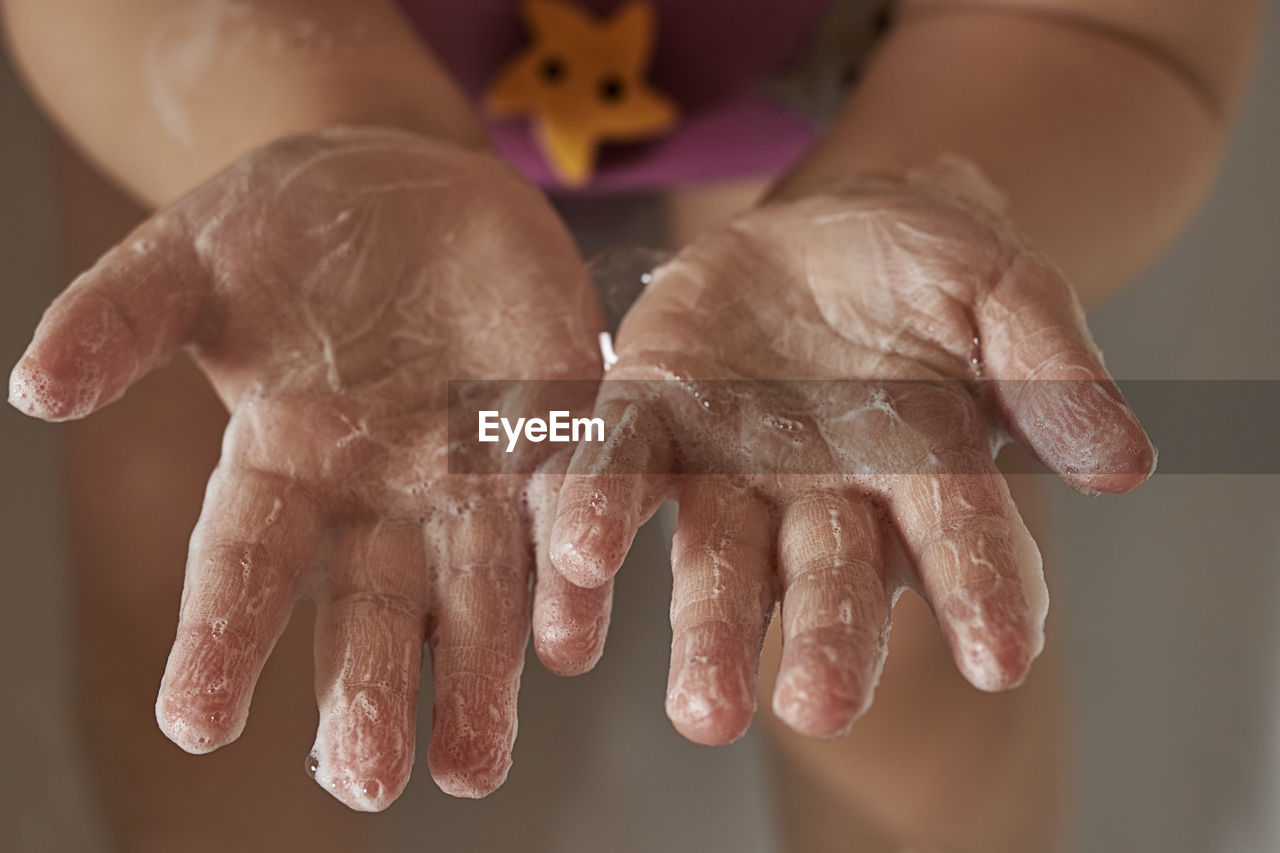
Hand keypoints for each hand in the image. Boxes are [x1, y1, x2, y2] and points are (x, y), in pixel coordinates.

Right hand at [9, 127, 610, 807]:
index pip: (245, 563)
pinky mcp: (556, 424)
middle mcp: (381, 490)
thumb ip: (121, 316)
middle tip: (366, 779)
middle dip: (368, 688)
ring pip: (480, 589)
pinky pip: (571, 504)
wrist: (407, 182)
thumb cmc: (285, 225)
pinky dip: (573, 570)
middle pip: (373, 605)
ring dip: (481, 675)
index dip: (219, 637)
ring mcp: (474, 466)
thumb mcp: (192, 257)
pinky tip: (572, 639)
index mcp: (284, 461)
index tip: (194, 721)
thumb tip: (32, 388)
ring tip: (472, 763)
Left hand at [549, 170, 1153, 742]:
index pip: (962, 541)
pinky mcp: (652, 419)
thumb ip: (1050, 365)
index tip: (1001, 658)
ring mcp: (732, 467)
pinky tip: (575, 566)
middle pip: (828, 581)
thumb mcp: (1002, 287)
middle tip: (813, 706)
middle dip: (825, 641)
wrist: (823, 232)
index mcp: (923, 471)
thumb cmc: (928, 269)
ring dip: (707, 631)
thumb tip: (1123, 465)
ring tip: (701, 707)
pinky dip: (597, 518)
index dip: (984, 594)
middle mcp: (823, 497)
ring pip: (717, 560)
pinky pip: (618, 471)